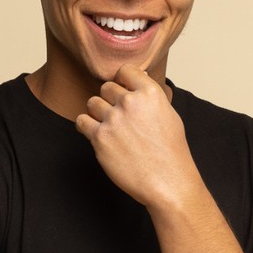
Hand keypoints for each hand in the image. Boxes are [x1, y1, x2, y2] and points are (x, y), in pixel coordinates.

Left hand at [75, 65, 197, 208]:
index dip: (122, 80)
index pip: (125, 70)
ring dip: (98, 113)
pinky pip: (81, 122)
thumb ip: (149, 97)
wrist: (167, 182)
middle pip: (106, 88)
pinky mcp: (100, 138)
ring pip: (92, 103)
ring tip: (110, 128)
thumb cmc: (171, 152)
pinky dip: (86, 127)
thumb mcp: (169, 114)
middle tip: (119, 118)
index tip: (123, 91)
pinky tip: (97, 135)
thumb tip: (135, 85)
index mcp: (150, 93)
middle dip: (111, 100)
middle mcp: (130, 102)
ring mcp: (113, 119)